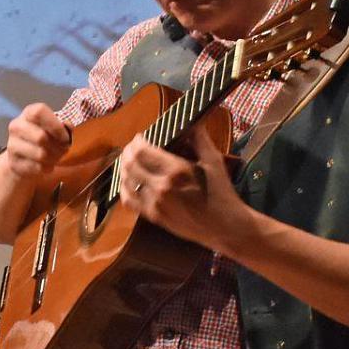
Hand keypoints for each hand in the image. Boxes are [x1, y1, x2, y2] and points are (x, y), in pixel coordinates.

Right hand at [0, 102, 70, 184]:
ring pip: (40, 154)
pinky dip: (47, 167)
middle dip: (58, 146)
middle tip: (64, 149)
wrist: (24, 156)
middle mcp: (16, 127)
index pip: (39, 112)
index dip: (55, 125)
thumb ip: (63, 125)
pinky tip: (47, 164)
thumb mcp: (54, 127)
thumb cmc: (44, 137)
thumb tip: (68, 126)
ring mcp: (12, 145)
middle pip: (40, 137)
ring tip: (56, 156)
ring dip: (54, 158)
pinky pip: (37, 167)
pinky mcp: (14, 163)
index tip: (65, 137)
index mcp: (28, 113)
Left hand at [116, 115, 247, 251]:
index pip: (143, 151)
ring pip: (126, 181)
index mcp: (177, 171)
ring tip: (128, 161)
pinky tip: (128, 181)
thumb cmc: (222, 193)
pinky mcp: (153, 217)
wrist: (225, 227)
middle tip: (132, 147)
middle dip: (128, 152)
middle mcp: (162, 187)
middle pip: (130, 164)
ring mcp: (155, 204)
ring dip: (124, 168)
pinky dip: (124, 188)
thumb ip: (199, 139)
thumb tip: (190, 121)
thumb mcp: (214, 162)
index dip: (136, 142)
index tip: (140, 137)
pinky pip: (129, 200)